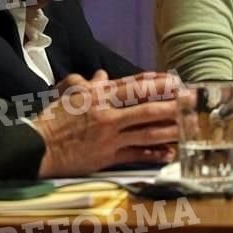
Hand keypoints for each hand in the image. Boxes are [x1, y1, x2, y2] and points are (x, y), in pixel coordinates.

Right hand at [35, 72, 179, 176]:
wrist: (39, 147)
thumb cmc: (53, 119)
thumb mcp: (70, 95)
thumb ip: (89, 84)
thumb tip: (103, 75)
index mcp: (99, 96)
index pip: (134, 86)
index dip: (158, 83)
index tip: (176, 80)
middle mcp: (107, 114)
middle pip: (147, 107)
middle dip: (173, 104)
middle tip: (193, 100)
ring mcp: (109, 136)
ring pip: (147, 132)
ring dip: (170, 129)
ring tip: (188, 126)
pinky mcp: (108, 156)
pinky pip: (136, 154)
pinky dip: (154, 153)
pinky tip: (169, 152)